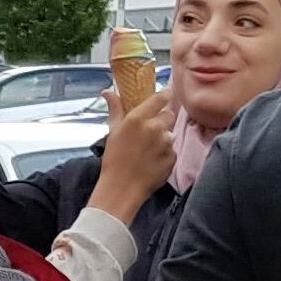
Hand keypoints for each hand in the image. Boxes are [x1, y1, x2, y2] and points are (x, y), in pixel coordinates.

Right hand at [84, 87, 176, 222]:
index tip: (165, 97)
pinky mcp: (172, 157)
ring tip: (148, 151)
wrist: (121, 189)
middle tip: (149, 133)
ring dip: (163, 139)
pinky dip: (165, 154)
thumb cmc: (114, 161)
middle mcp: (154, 128)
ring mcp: (166, 143)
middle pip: (169, 115)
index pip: (161, 97)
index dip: (165, 96)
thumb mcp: (113, 132)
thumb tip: (108, 91)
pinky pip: (172, 150)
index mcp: (138, 118)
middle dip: (162, 121)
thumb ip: (115, 109)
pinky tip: (152, 162)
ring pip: (170, 134)